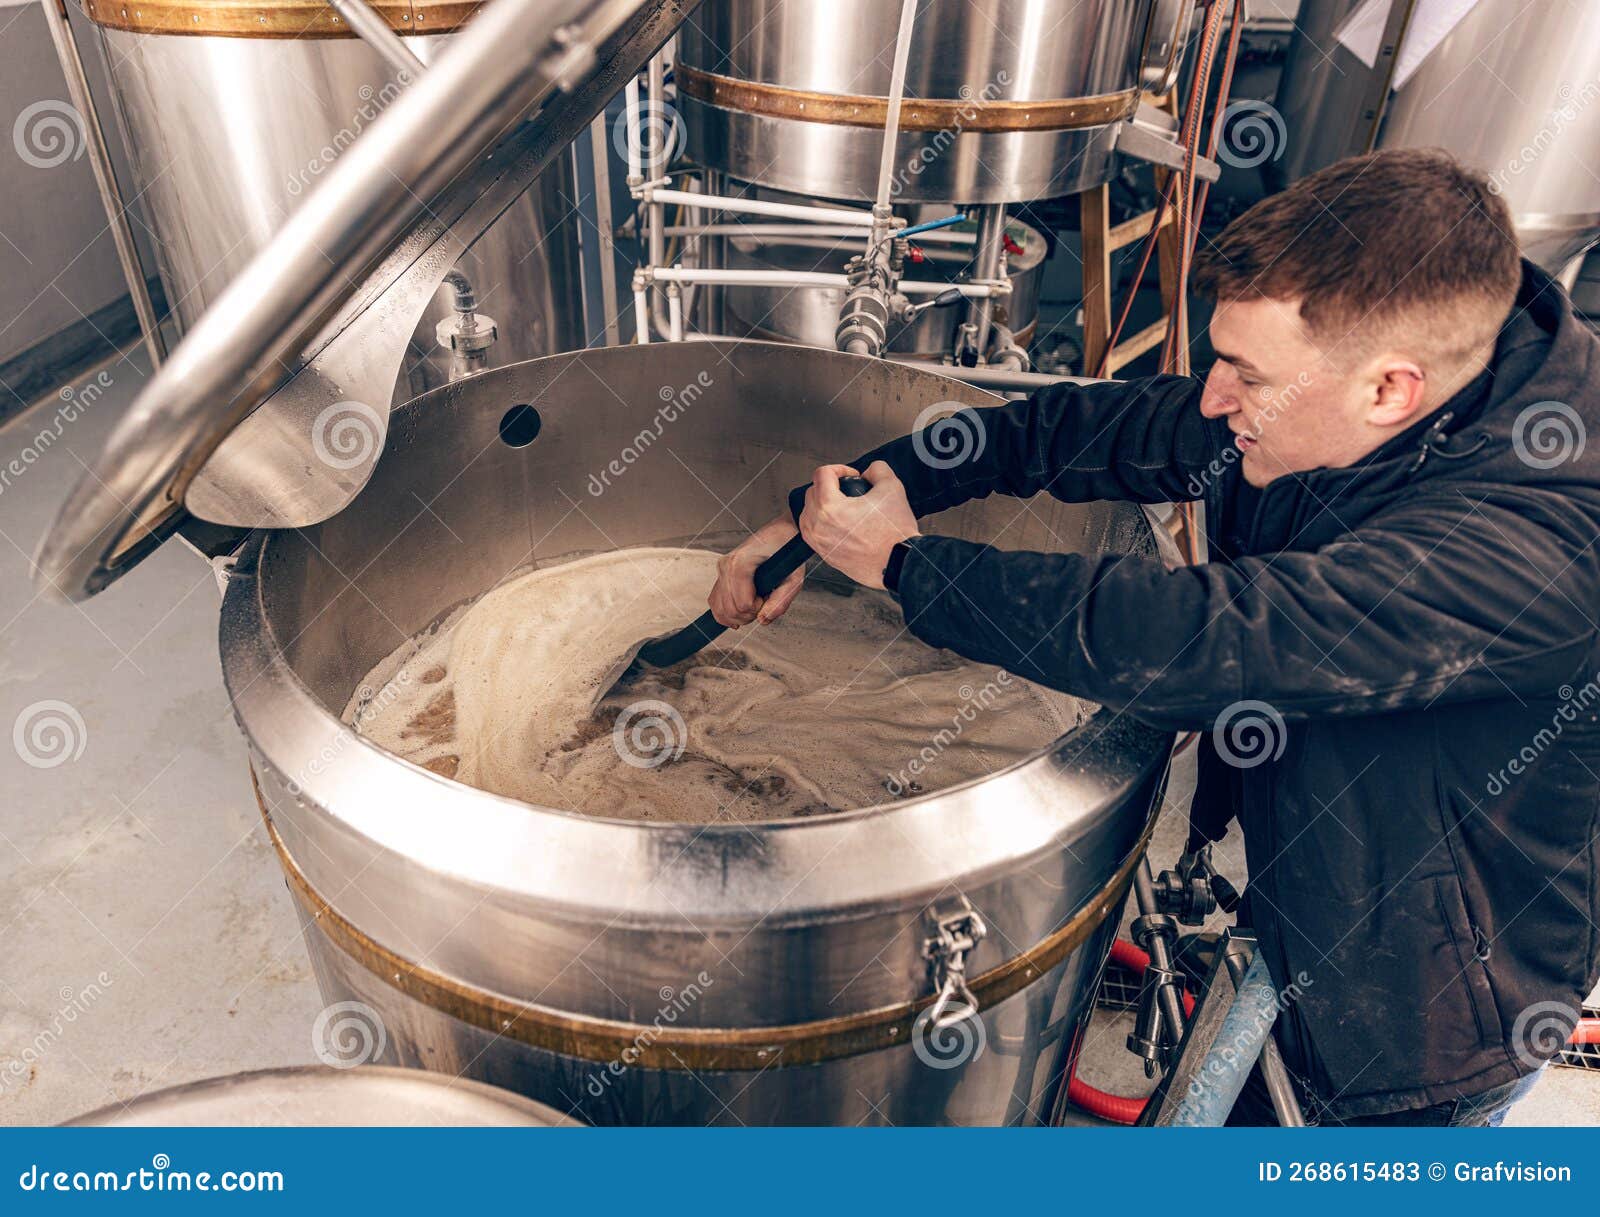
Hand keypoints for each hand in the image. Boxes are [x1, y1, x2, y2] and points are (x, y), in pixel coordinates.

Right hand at [708, 512, 805, 627]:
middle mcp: (726, 565)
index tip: (769, 597)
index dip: (758, 609)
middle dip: (748, 615)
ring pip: (719, 609)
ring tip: (755, 604)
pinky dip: (726, 612)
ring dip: (739, 616)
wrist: (783, 532)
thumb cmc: (789, 551)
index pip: (742, 604)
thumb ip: (780, 602)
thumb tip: (763, 620)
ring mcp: (721, 568)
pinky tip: (741, 611)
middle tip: (764, 603)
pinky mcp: (721, 573)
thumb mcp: (793, 578)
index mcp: (741, 563)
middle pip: (729, 609)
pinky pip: (715, 601)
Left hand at [799, 461, 917, 589]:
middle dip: (829, 486)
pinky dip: (822, 524)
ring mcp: (819, 542)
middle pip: (812, 492)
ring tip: (842, 506)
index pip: (822, 474)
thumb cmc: (894, 534)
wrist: (899, 563)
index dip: (839, 468)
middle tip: (848, 489)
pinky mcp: (825, 555)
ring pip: (808, 513)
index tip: (851, 475)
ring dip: (821, 505)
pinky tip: (840, 523)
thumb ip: (877, 470)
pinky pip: (813, 533)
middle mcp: (819, 525)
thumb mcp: (892, 488)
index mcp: (830, 507)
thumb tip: (868, 472)